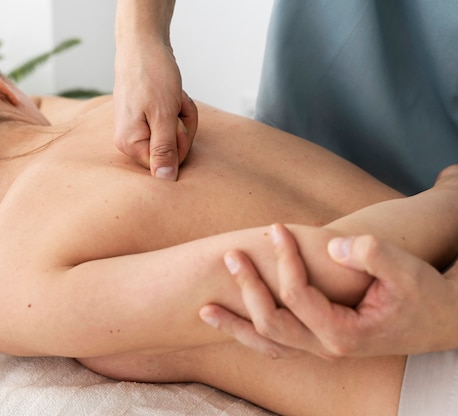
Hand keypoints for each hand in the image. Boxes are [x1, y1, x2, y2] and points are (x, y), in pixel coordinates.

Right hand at [113, 39, 197, 179]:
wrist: (143, 44)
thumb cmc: (151, 74)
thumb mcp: (163, 115)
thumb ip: (164, 150)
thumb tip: (165, 180)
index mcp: (129, 144)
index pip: (165, 165)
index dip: (179, 144)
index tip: (174, 121)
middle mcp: (130, 141)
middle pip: (172, 152)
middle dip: (182, 127)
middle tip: (175, 105)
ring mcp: (138, 130)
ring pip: (176, 136)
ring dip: (182, 115)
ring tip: (173, 97)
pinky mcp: (146, 119)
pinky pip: (172, 124)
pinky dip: (178, 109)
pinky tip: (173, 95)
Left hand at [200, 224, 457, 358]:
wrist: (439, 321)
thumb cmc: (423, 294)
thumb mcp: (407, 272)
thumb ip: (375, 256)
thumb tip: (333, 244)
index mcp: (345, 332)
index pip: (299, 295)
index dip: (284, 259)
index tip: (276, 227)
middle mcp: (327, 346)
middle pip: (272, 323)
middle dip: (248, 288)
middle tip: (230, 255)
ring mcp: (319, 348)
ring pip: (268, 342)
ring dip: (236, 324)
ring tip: (203, 308)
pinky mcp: (317, 341)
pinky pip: (276, 343)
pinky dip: (249, 333)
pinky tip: (229, 320)